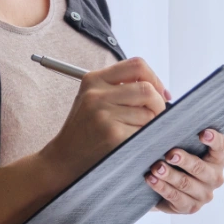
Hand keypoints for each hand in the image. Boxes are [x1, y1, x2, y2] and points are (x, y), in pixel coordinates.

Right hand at [40, 57, 171, 185]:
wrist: (63, 158)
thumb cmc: (84, 130)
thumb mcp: (93, 99)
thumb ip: (120, 87)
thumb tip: (160, 90)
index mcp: (94, 79)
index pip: (137, 65)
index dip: (155, 78)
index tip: (160, 93)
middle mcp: (97, 94)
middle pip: (147, 89)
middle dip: (158, 105)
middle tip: (155, 117)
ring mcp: (103, 114)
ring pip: (149, 112)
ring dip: (151, 124)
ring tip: (136, 131)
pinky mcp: (112, 134)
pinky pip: (144, 131)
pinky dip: (146, 137)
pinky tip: (133, 142)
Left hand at [146, 128, 223, 214]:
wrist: (168, 185)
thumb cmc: (178, 158)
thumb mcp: (183, 145)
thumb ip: (182, 133)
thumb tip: (169, 115)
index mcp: (218, 158)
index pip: (221, 147)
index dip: (213, 140)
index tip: (202, 133)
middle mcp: (215, 177)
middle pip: (200, 168)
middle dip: (184, 161)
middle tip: (170, 154)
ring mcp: (204, 194)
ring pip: (186, 184)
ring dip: (169, 175)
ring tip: (156, 168)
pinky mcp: (190, 207)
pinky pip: (176, 198)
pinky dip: (162, 188)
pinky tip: (152, 180)